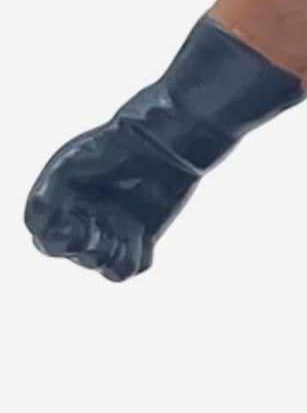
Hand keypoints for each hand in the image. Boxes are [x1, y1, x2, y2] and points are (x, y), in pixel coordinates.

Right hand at [25, 120, 199, 280]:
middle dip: (88, 245)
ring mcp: (111, 232)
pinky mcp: (139, 240)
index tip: (76, 224)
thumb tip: (39, 231)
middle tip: (104, 223)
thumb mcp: (68, 168)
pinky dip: (136, 256)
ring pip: (101, 264)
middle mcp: (83, 222)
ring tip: (127, 226)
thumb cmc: (110, 150)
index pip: (47, 240)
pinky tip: (142, 233)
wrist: (161, 145)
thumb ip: (45, 200)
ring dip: (113, 252)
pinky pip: (131, 267)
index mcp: (60, 207)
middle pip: (74, 255)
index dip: (58, 240)